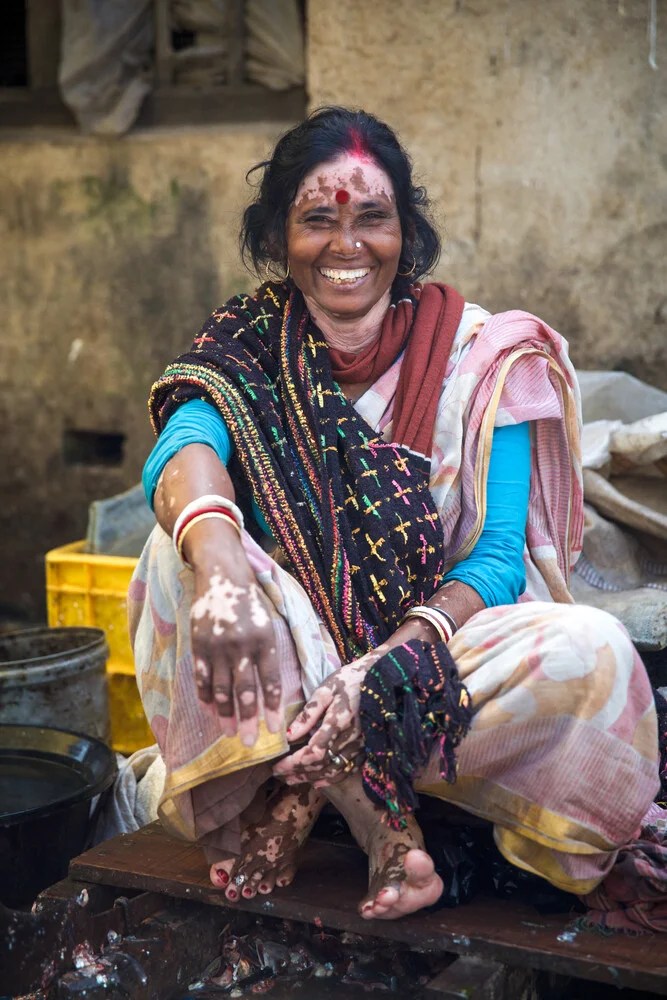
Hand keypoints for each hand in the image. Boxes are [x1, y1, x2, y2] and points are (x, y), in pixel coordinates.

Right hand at [187, 519, 281, 745]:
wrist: (222, 575)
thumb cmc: (251, 601)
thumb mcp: (270, 622)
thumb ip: (269, 652)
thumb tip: (275, 688)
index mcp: (265, 640)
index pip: (270, 682)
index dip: (271, 708)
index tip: (273, 730)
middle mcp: (242, 646)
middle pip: (245, 691)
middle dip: (247, 720)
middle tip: (248, 744)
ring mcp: (218, 646)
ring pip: (221, 689)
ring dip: (225, 714)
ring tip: (230, 733)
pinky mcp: (199, 645)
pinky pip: (201, 678)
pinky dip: (205, 697)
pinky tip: (210, 712)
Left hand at [271, 614, 448, 786]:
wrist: (381, 678)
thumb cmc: (350, 680)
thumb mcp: (327, 689)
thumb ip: (308, 713)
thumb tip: (288, 735)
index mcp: (339, 720)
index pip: (314, 751)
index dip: (294, 762)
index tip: (277, 765)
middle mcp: (351, 737)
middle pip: (321, 764)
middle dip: (298, 771)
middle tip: (278, 774)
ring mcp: (360, 745)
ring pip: (333, 770)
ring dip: (311, 778)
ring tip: (292, 779)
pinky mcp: (366, 748)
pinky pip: (347, 769)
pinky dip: (331, 779)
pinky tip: (317, 783)